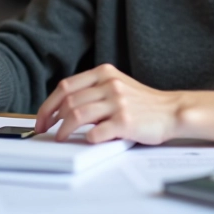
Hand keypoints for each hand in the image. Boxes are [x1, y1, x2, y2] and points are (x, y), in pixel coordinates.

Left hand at [34, 64, 180, 144]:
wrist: (172, 111)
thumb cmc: (143, 103)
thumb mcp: (116, 85)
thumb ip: (93, 90)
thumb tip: (62, 107)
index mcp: (104, 73)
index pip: (65, 86)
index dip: (47, 104)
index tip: (42, 118)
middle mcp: (109, 84)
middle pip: (67, 101)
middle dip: (51, 119)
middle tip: (47, 131)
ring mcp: (117, 102)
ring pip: (76, 116)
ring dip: (63, 130)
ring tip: (61, 138)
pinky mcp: (125, 121)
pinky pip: (96, 132)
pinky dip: (87, 138)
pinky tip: (88, 140)